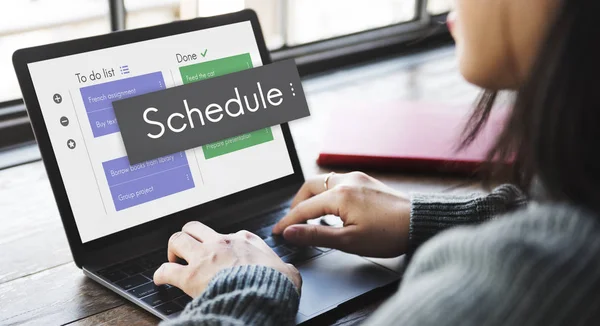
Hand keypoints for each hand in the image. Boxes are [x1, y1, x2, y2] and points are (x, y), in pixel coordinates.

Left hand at [154, 221, 301, 297]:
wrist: (262, 296)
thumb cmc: (275, 285)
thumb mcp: (288, 272)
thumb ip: (285, 268)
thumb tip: (289, 273)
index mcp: (245, 240)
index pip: (229, 234)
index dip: (222, 244)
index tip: (222, 253)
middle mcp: (221, 243)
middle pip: (195, 227)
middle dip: (189, 236)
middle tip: (188, 249)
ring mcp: (204, 257)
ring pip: (177, 239)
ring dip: (173, 249)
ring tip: (173, 259)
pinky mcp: (191, 276)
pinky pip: (166, 270)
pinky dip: (160, 274)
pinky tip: (160, 279)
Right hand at [273, 172, 410, 257]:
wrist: (419, 222)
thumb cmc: (389, 234)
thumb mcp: (348, 241)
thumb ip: (316, 235)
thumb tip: (291, 232)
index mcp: (340, 195)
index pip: (304, 208)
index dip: (288, 221)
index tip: (278, 232)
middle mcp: (346, 181)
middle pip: (309, 186)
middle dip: (297, 203)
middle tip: (293, 221)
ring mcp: (357, 178)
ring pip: (323, 181)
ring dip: (312, 197)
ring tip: (310, 216)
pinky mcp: (366, 181)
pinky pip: (337, 182)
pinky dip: (326, 193)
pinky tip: (331, 208)